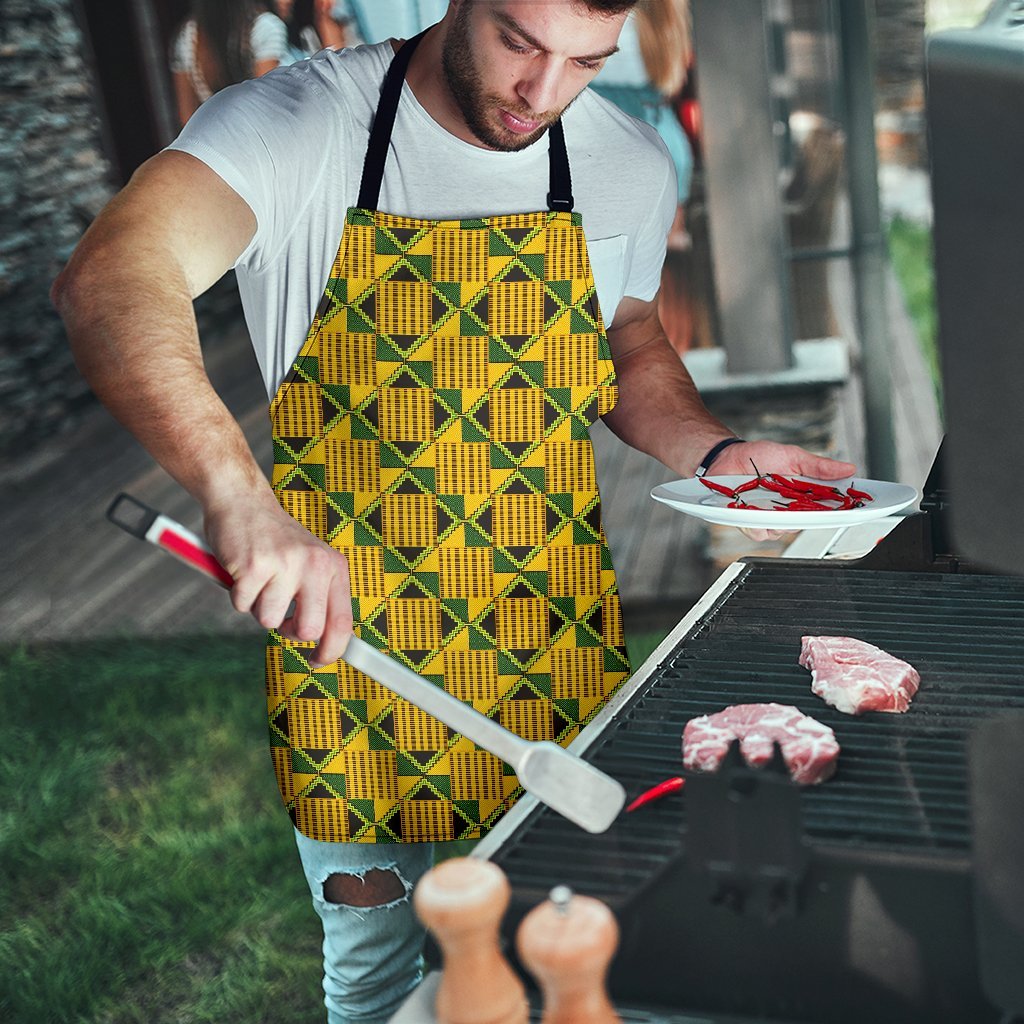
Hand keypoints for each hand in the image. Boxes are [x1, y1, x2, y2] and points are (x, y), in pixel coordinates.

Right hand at [204, 490, 352, 666]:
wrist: (242, 501)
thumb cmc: (275, 540)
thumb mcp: (310, 563)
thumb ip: (320, 597)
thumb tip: (326, 643)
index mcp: (333, 567)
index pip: (343, 622)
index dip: (333, 651)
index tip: (318, 661)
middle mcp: (315, 564)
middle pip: (309, 630)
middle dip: (289, 632)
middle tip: (279, 615)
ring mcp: (285, 564)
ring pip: (269, 621)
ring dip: (258, 607)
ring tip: (259, 579)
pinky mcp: (254, 566)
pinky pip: (242, 605)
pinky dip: (237, 594)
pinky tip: (243, 571)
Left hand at [707, 440, 856, 542]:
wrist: (727, 457)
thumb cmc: (759, 456)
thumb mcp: (793, 456)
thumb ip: (819, 466)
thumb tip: (848, 468)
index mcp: (804, 495)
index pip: (829, 508)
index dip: (843, 511)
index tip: (857, 508)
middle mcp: (789, 510)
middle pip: (808, 523)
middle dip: (810, 515)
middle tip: (805, 502)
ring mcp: (770, 518)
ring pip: (784, 531)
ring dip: (780, 518)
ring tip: (771, 499)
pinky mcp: (751, 523)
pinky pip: (760, 532)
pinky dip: (758, 522)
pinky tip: (753, 508)